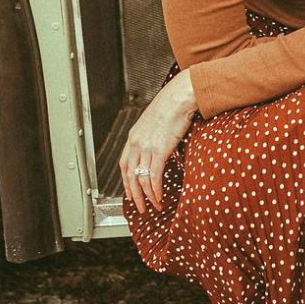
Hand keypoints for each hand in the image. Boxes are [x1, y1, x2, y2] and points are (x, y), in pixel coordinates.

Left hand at [120, 68, 197, 213]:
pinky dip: (155, 190)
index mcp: (134, 136)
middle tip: (140, 207)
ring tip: (153, 205)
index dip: (127, 181)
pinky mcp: (159, 150)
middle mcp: (136, 143)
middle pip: (130, 176)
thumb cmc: (172, 105)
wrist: (180, 96)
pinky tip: (159, 196)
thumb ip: (153, 137)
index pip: (124, 164)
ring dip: (147, 196)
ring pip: (141, 179)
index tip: (131, 191)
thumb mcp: (155, 123)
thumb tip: (159, 149)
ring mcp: (146, 148)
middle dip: (134, 195)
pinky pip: (154, 176)